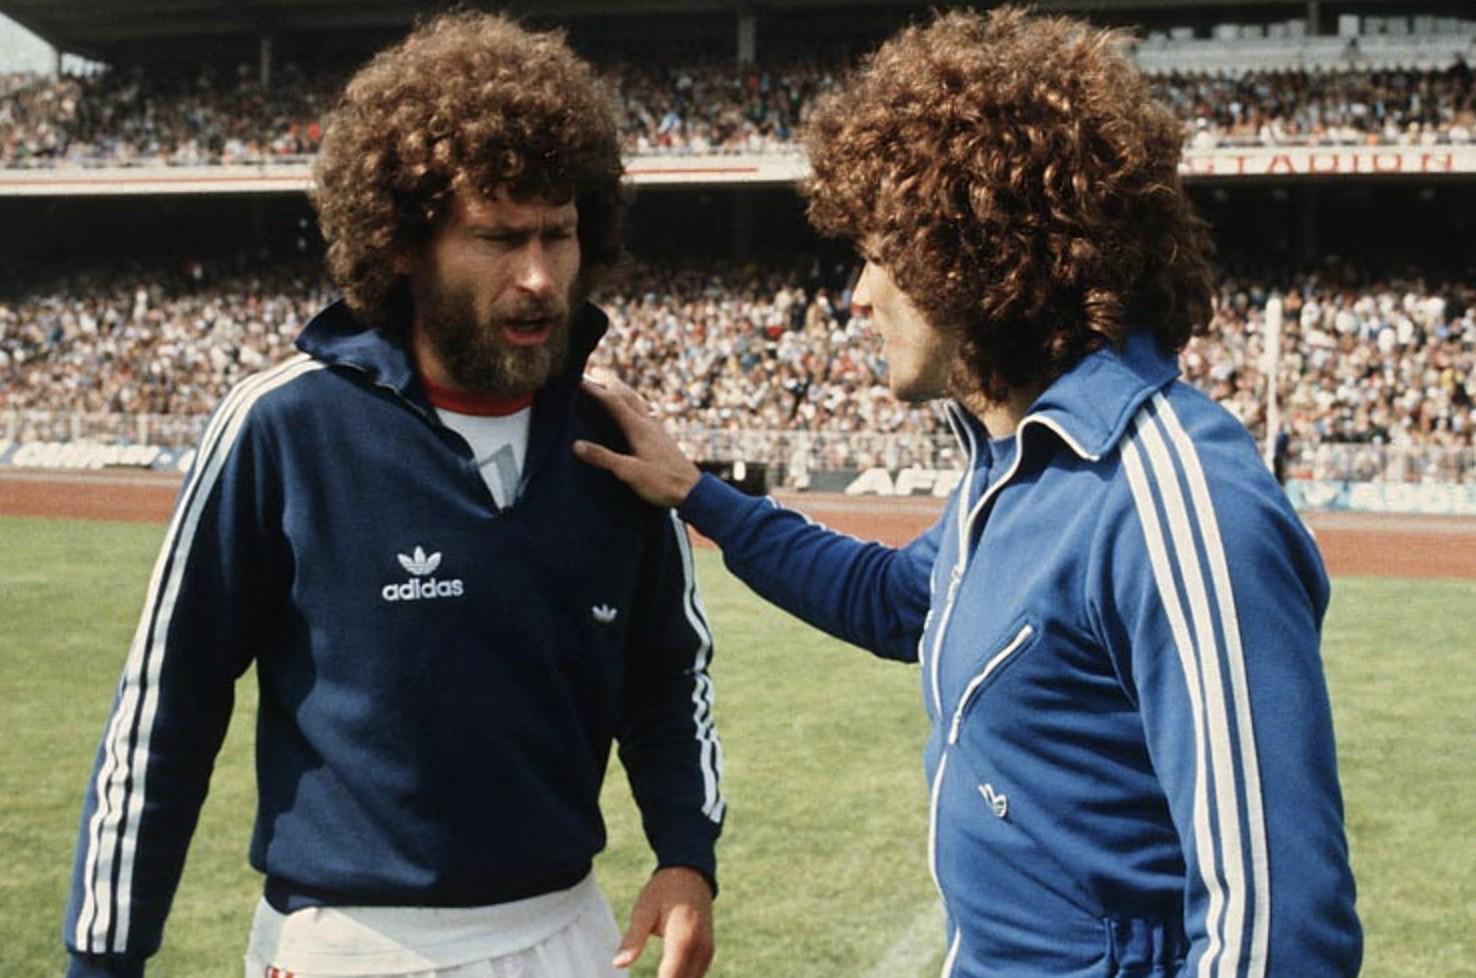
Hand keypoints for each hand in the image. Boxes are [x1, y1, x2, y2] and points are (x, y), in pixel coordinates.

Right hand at [574, 369, 701, 507]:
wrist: (693, 491)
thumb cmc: (662, 483)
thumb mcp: (628, 472)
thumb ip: (603, 458)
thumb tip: (576, 445)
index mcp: (639, 428)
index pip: (613, 402)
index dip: (595, 390)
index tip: (578, 379)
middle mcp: (649, 424)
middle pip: (627, 396)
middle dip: (609, 383)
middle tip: (594, 372)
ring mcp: (658, 430)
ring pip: (638, 402)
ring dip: (623, 391)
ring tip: (612, 385)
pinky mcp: (662, 439)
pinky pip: (646, 413)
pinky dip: (634, 405)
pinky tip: (636, 412)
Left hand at [613, 866, 714, 977]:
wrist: (691, 873)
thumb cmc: (663, 889)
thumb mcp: (643, 909)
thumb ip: (632, 939)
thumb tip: (617, 964)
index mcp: (684, 939)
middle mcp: (700, 950)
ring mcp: (707, 953)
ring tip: (652, 976)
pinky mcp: (707, 954)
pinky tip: (663, 977)